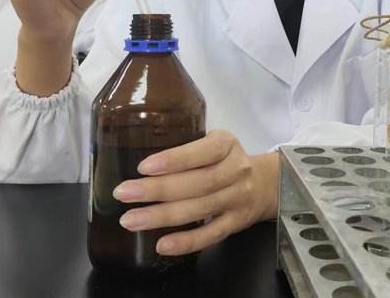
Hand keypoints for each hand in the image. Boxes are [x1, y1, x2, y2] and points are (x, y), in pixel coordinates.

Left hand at [113, 130, 278, 255]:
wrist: (265, 184)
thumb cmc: (225, 161)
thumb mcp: (214, 144)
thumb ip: (187, 151)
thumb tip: (139, 163)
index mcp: (227, 144)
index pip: (202, 151)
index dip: (174, 160)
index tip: (143, 167)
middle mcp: (236, 170)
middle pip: (198, 183)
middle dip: (158, 189)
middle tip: (124, 193)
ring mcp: (238, 198)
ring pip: (200, 209)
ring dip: (163, 216)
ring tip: (131, 220)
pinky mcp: (236, 223)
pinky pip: (211, 235)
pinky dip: (186, 242)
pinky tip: (161, 245)